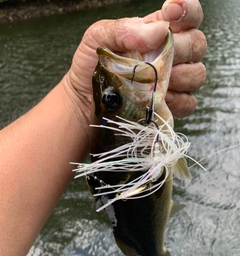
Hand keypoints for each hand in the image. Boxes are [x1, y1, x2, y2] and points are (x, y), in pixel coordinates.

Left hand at [66, 0, 205, 120]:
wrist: (84, 104)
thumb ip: (122, 29)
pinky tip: (158, 100)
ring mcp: (174, 81)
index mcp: (155, 33)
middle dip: (179, 48)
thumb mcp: (97, 41)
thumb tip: (158, 31)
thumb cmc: (91, 70)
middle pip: (197, 44)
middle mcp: (170, 54)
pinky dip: (177, 101)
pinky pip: (189, 102)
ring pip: (197, 73)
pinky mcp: (172, 105)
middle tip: (154, 58)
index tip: (171, 12)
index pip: (186, 15)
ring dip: (179, 77)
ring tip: (153, 82)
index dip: (187, 10)